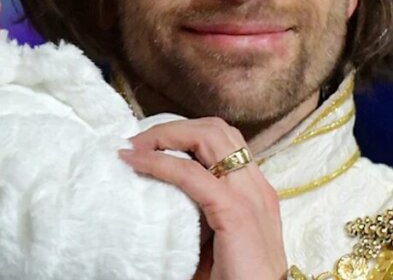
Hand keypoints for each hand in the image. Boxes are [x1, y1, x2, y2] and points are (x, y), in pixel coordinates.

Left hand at [119, 118, 286, 279]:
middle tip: (138, 141)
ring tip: (136, 147)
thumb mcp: (218, 237)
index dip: (186, 133)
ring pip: (208, 137)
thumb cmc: (237, 279)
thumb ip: (198, 213)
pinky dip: (159, 162)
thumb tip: (158, 196)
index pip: (224, 140)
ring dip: (166, 135)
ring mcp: (249, 196)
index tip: (150, 144)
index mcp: (255, 190)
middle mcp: (256, 186)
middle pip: (216, 129)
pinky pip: (191, 174)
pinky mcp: (235, 212)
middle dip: (174, 128)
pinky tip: (136, 163)